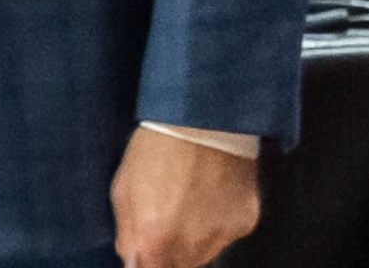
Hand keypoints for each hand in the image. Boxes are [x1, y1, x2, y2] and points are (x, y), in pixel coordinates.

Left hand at [111, 127, 259, 267]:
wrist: (202, 116)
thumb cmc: (156, 147)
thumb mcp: (124, 189)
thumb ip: (127, 234)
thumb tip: (132, 258)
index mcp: (153, 242)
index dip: (150, 260)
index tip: (150, 246)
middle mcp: (188, 248)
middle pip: (179, 266)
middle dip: (171, 249)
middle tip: (170, 214)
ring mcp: (219, 238)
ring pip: (204, 253)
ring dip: (195, 236)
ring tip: (191, 196)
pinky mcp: (244, 223)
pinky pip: (226, 233)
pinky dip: (219, 219)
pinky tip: (211, 190)